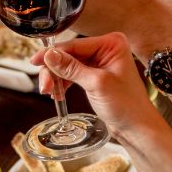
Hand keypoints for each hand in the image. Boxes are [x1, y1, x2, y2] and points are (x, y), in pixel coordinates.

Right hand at [30, 33, 162, 137]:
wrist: (136, 127)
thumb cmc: (126, 105)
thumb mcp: (96, 84)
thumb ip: (71, 68)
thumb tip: (49, 55)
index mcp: (112, 43)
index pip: (74, 45)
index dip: (53, 54)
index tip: (35, 61)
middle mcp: (106, 49)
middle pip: (69, 54)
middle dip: (54, 70)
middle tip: (45, 86)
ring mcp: (101, 62)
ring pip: (68, 65)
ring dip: (57, 78)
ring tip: (50, 93)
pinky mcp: (96, 75)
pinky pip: (73, 74)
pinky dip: (64, 83)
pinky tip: (58, 94)